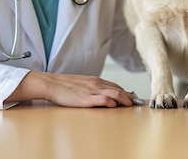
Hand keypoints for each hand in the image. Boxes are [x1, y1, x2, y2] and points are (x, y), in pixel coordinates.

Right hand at [8, 71, 134, 107]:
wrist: (52, 84)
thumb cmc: (64, 85)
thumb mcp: (82, 83)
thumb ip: (92, 87)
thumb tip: (102, 94)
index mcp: (95, 80)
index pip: (115, 85)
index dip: (124, 91)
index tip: (131, 97)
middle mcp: (96, 84)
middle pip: (118, 89)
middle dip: (128, 96)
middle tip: (135, 102)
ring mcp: (92, 91)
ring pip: (114, 93)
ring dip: (124, 99)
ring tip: (130, 105)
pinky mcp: (86, 99)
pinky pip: (103, 99)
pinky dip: (111, 102)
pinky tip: (115, 106)